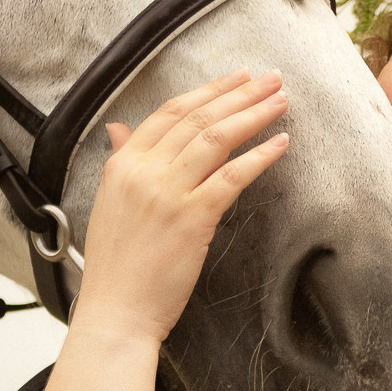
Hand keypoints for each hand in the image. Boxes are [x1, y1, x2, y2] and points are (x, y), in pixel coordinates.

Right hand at [33, 68, 288, 390]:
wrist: (116, 313)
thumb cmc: (116, 266)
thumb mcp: (110, 203)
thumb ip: (121, 161)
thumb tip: (119, 128)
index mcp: (122, 164)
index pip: (169, 112)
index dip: (208, 91)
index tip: (237, 77)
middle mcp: (143, 170)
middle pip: (198, 118)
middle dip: (239, 93)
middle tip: (271, 78)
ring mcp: (167, 193)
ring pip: (217, 138)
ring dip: (254, 115)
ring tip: (281, 101)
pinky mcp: (192, 218)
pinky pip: (233, 176)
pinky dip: (259, 157)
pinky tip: (281, 145)